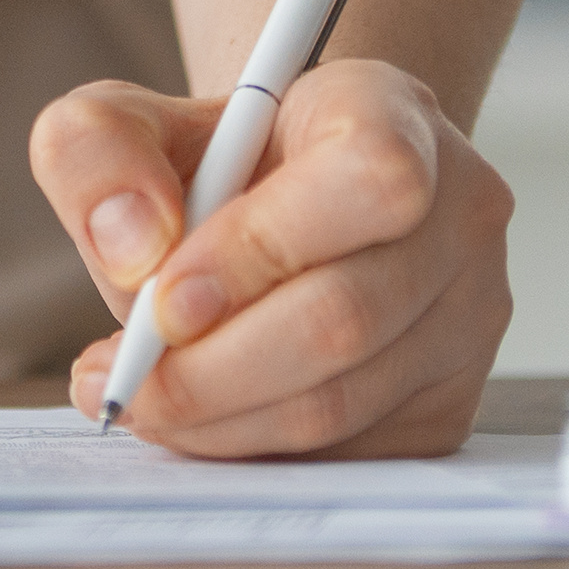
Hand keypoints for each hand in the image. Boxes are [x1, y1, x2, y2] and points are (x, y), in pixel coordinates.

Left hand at [31, 59, 511, 457]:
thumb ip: (98, 152)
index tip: (164, 296)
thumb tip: (133, 249)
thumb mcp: (131, 120)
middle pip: (344, 317)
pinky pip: (348, 453)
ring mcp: (469, 315)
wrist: (290, 198)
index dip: (262, 248)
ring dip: (219, 419)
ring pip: (341, 401)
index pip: (368, 180)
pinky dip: (254, 447)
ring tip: (139, 398)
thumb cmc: (218, 159)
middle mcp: (459, 214)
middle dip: (211, 368)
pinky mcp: (451, 400)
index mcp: (396, 115)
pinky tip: (199, 418)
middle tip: (123, 379)